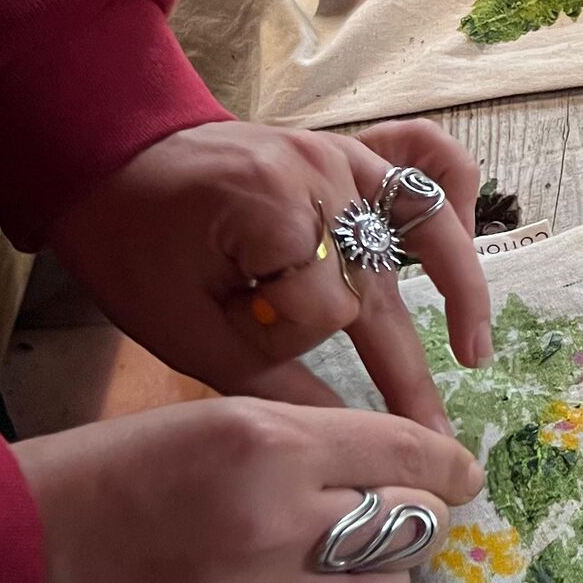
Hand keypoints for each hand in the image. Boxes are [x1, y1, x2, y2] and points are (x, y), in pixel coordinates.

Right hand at [10, 397, 483, 582]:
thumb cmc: (76, 490)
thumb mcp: (190, 433)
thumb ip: (284, 446)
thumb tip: (367, 465)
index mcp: (263, 443)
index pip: (403, 452)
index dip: (446, 467)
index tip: (464, 476)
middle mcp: (278, 525)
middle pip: (408, 531)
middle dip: (408, 527)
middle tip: (392, 528)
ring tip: (323, 580)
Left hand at [48, 118, 491, 436]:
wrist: (108, 161)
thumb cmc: (133, 247)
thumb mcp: (182, 328)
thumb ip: (270, 379)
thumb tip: (342, 435)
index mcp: (275, 210)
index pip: (322, 310)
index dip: (285, 338)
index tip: (238, 325)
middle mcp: (325, 172)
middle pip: (380, 284)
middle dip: (406, 369)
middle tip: (435, 436)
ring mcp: (343, 152)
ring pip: (425, 223)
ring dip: (460, 286)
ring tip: (473, 350)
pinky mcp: (348, 145)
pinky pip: (424, 152)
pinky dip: (452, 191)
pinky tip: (463, 233)